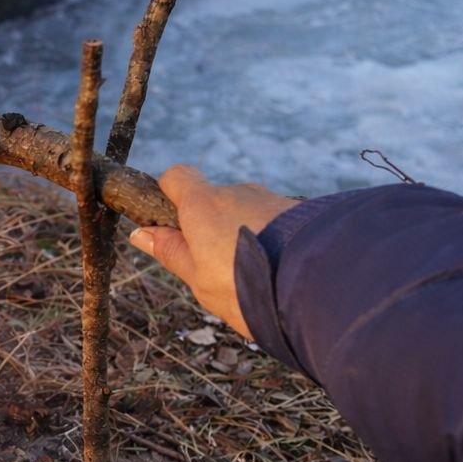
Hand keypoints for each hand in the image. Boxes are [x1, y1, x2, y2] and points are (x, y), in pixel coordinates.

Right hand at [127, 165, 297, 338]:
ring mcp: (272, 199)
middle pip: (216, 201)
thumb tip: (142, 233)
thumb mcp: (198, 278)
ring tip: (258, 277)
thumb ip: (172, 252)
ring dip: (247, 235)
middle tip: (221, 270)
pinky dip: (275, 240)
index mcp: (204, 204)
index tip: (170, 223)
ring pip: (249, 213)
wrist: (320, 284)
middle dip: (214, 228)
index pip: (178, 176)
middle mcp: (238, 192)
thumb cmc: (247, 285)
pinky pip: (277, 222)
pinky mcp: (303, 212)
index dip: (171, 194)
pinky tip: (284, 272)